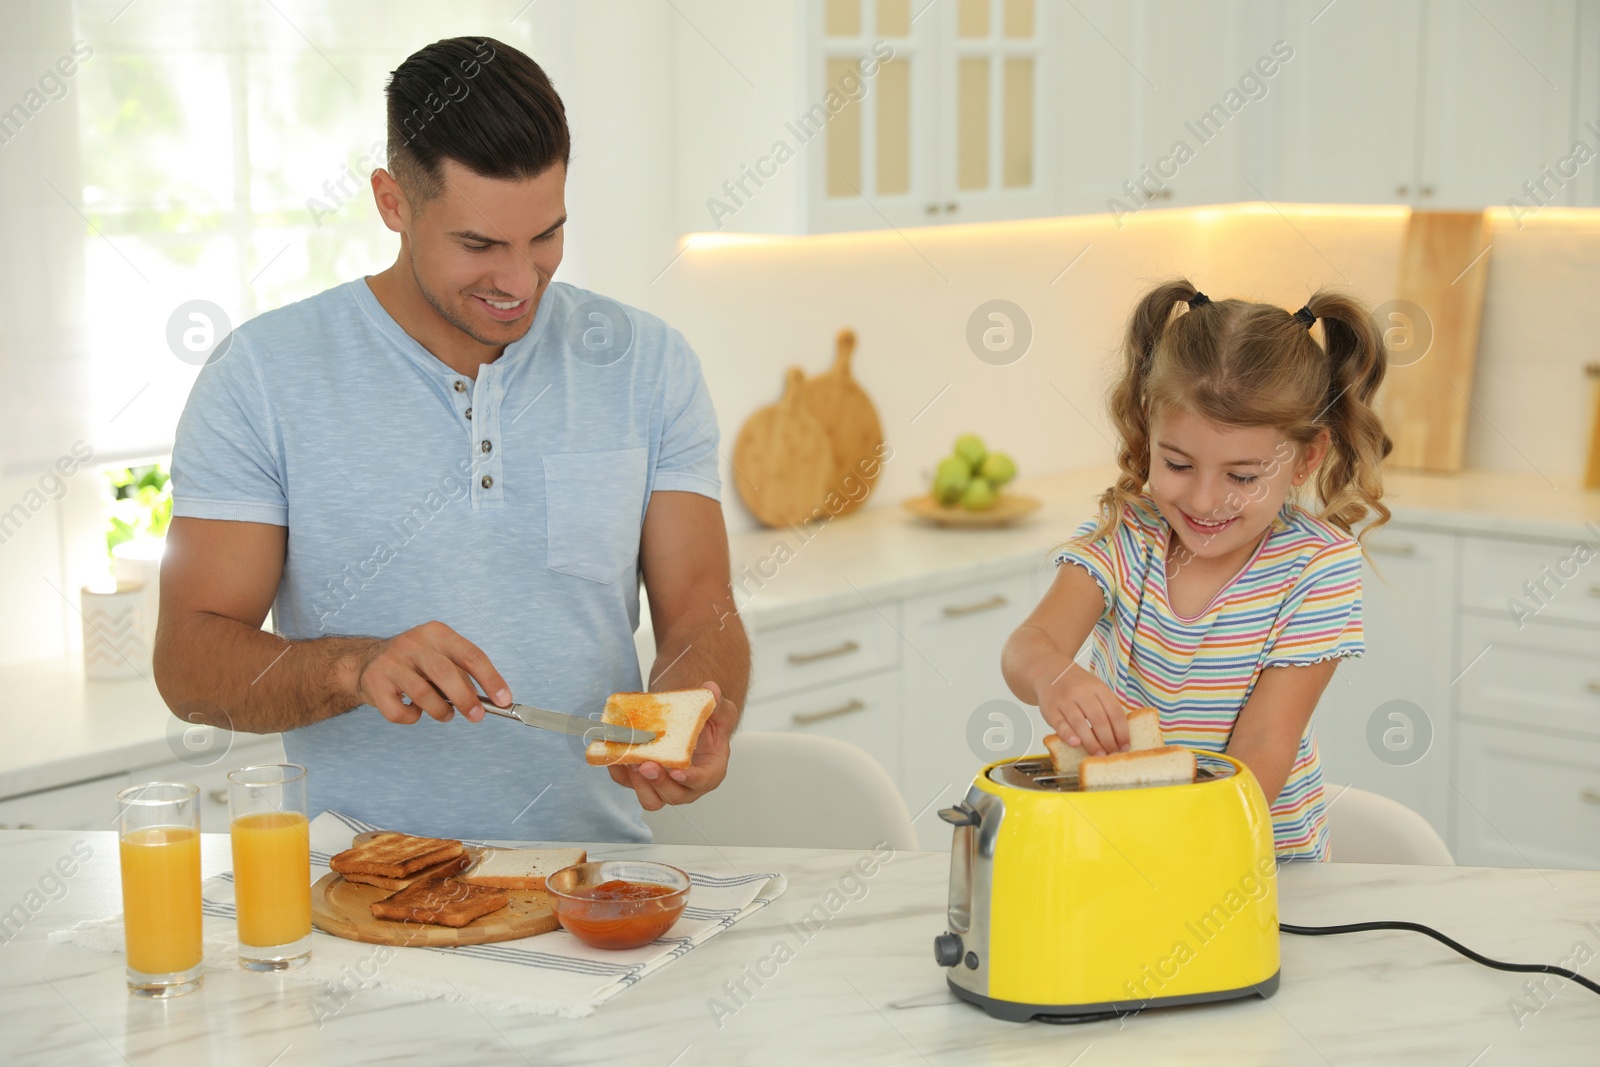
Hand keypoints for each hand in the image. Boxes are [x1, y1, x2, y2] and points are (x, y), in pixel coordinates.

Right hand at [354, 620, 511, 724]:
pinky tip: (414, 711)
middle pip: (445, 672)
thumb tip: (490, 699)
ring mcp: (391, 662)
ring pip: (423, 693)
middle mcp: (412, 643)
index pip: (470, 655)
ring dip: (440, 711)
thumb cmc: (414, 663)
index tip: (504, 699)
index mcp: (436, 633)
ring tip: (445, 715)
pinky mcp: (374, 683)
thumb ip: (463, 674)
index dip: (490, 679)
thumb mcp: (440, 656)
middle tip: (477, 716)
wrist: (365, 662)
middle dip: (466, 699)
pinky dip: (412, 717)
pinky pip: (399, 711)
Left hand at [608, 680, 735, 811]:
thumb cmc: (709, 725)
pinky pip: (628, 783)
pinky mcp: (644, 780)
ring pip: (651, 799)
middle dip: (659, 782)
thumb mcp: (721, 712)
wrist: (689, 724)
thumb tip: (711, 690)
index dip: (691, 779)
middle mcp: (687, 785)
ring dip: (639, 784)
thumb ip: (718, 704)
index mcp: (710, 771)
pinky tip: (615, 753)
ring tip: (631, 762)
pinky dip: (620, 772)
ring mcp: (664, 785)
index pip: (703, 781)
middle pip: (674, 795)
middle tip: (647, 765)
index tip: (677, 772)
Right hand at [1037, 662, 1128, 754]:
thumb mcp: (1095, 689)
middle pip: (1099, 719)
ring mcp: (1065, 700)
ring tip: (1099, 755)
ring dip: (1091, 742)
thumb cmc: (1076, 686)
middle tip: (1112, 754)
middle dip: (1108, 740)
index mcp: (1098, 688)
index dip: (1122, 732)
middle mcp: (1082, 692)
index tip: (1125, 747)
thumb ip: (1106, 707)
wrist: (1049, 672)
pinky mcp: (1050, 708)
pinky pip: (1060, 724)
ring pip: (1080, 723)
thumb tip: (1119, 737)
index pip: (1114, 712)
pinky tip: (1076, 744)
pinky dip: (1068, 735)